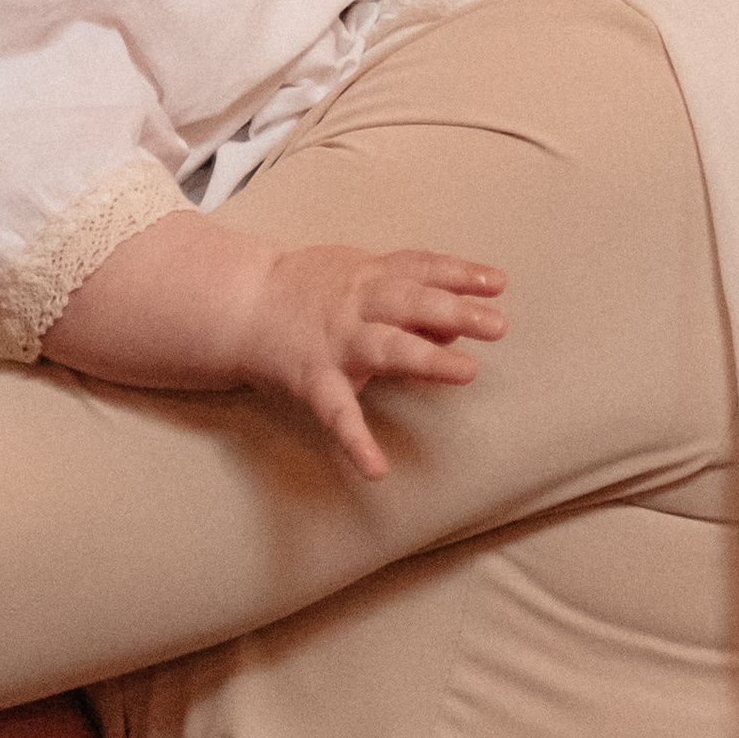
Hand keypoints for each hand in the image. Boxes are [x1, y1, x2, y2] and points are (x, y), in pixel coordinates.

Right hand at [254, 243, 506, 482]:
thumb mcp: (358, 278)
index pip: (421, 268)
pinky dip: (356, 441)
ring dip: (428, 358)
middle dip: (455, 310)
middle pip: (411, 302)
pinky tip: (376, 469)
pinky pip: (337, 411)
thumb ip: (408, 299)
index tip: (497, 282)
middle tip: (498, 324)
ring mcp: (336, 342)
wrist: (241, 304)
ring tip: (467, 371)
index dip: (460, 274)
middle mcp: (356, 305)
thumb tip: (456, 324)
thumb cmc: (311, 291)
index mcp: (369, 277)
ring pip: (386, 346)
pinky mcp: (313, 379)